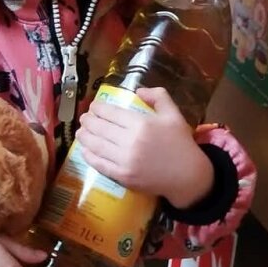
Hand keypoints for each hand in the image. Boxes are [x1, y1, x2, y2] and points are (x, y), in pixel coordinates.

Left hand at [74, 87, 214, 208]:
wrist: (187, 175)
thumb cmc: (181, 143)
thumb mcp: (173, 114)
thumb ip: (158, 96)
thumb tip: (138, 90)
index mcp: (141, 123)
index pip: (111, 112)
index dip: (98, 108)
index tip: (94, 106)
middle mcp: (130, 141)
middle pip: (100, 127)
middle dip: (88, 121)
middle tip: (84, 118)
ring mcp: (125, 160)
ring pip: (96, 145)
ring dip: (84, 137)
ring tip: (80, 132)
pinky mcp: (122, 176)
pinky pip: (100, 164)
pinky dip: (89, 156)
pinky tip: (84, 150)